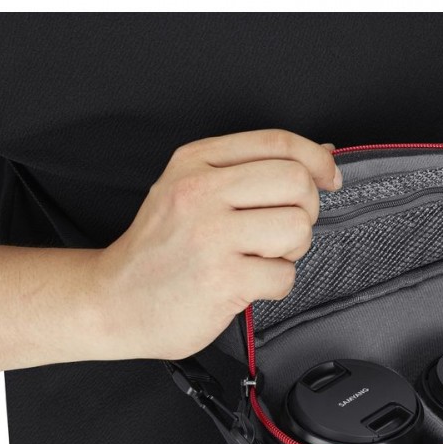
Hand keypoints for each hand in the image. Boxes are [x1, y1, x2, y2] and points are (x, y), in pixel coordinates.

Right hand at [89, 129, 339, 360]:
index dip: (316, 160)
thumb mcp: (188, 190)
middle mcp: (201, 192)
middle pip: (297, 182)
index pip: (277, 143)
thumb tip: (321, 156)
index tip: (328, 179)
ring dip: (290, 250)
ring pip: (298, 228)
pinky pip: (284, 275)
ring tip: (260, 257)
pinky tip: (246, 283)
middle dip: (304, 210)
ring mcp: (211, 236)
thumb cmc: (159, 250)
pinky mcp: (222, 279)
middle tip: (281, 230)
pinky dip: (274, 284)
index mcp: (195, 163)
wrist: (113, 301)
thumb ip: (249, 169)